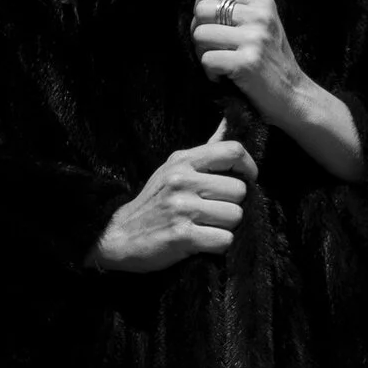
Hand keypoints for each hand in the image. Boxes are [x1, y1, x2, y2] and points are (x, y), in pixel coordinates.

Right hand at [87, 123, 259, 272]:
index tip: (246, 180)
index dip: (249, 168)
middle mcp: (182, 180)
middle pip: (239, 190)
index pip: (233, 151)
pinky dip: (218, 246)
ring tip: (205, 227)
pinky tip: (201, 242)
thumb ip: (205, 150)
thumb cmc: (154, 202)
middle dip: (233, 206)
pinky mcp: (181, 235)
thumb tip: (230, 121)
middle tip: (214, 213)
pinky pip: (224, 240)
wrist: (118, 235)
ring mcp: (181, 207)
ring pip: (235, 216)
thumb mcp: (174, 168)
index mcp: (183, 161)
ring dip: (226, 227)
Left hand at [193, 0, 365, 179]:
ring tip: (222, 63)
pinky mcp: (247, 62)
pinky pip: (207, 59)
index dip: (204, 8)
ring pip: (199, 34)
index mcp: (261, 0)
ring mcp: (255, 38)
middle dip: (200, 32)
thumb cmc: (271, 58)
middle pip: (200, 9)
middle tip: (218, 49)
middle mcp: (260, 15)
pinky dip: (211, 73)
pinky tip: (226, 77)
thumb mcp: (257, 18)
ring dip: (203, 54)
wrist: (294, 97)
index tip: (218, 26)